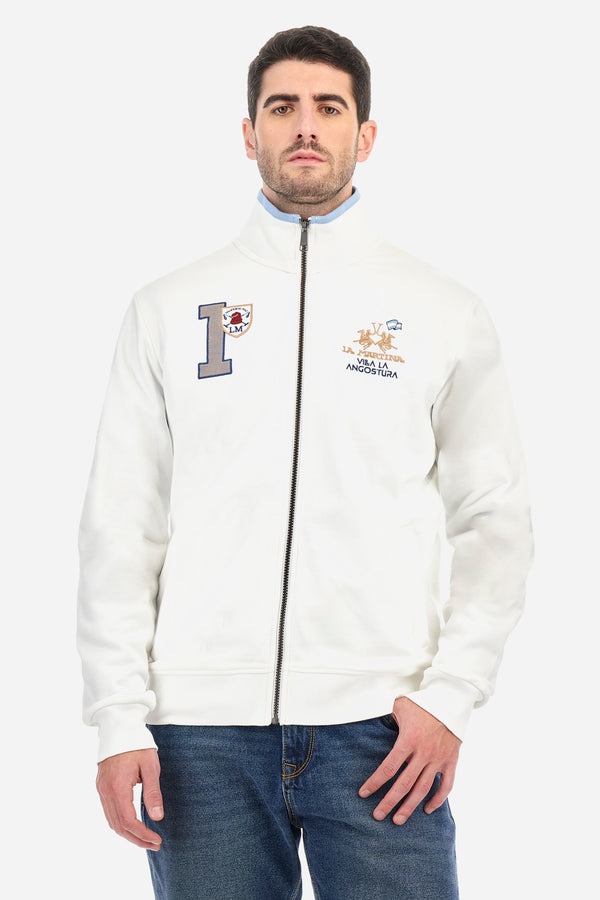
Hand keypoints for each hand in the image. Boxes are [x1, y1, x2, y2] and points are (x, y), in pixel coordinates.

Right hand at [96, 748, 163, 849]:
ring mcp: (101, 789)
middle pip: (118, 826)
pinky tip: (133, 825)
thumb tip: (157, 817)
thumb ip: (153, 792)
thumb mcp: (150, 766)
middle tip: (154, 844)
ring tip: (145, 838)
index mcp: (117, 787)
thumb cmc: (137, 743)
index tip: (157, 840)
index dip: (142, 834)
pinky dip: (120, 823)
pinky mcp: (101, 786)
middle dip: (136, 839)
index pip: (129, 821)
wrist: (119, 725)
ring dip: (128, 833)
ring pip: (112, 821)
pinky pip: (108, 812)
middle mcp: (105, 791)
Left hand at [358, 697, 460, 824]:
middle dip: (389, 802)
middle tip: (377, 816)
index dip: (375, 782)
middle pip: (404, 784)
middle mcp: (424, 753)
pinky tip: (427, 809)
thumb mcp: (400, 705)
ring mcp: (439, 759)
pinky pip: (446, 786)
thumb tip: (368, 719)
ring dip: (410, 807)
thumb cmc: (422, 702)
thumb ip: (385, 716)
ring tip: (398, 820)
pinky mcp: (451, 761)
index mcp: (408, 740)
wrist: (451, 700)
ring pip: (423, 789)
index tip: (363, 794)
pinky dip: (438, 800)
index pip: (389, 767)